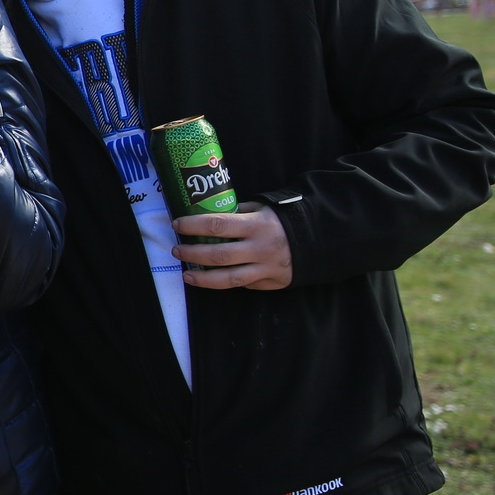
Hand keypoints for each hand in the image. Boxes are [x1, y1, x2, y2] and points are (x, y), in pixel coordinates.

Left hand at [173, 201, 292, 289]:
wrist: (317, 241)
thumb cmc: (280, 221)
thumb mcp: (262, 209)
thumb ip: (237, 213)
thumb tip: (206, 214)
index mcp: (257, 224)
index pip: (218, 225)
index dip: (193, 226)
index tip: (177, 224)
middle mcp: (260, 248)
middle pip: (218, 254)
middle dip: (192, 253)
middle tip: (177, 250)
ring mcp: (266, 268)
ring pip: (228, 278)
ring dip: (203, 277)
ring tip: (186, 274)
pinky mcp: (270, 283)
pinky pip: (243, 285)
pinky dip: (224, 283)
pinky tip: (209, 280)